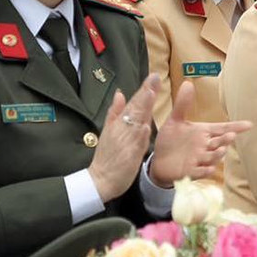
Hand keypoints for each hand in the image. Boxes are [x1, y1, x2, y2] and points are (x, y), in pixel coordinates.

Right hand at [88, 74, 161, 202]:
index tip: (152, 77)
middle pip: (137, 109)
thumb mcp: (107, 131)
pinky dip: (141, 133)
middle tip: (154, 79)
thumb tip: (120, 93)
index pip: (133, 103)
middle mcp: (123, 129)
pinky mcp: (131, 154)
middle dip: (146, 93)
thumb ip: (115, 112)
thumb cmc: (107, 155)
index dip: (143, 90)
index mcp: (118, 123)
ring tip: (151, 93)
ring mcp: (128, 141)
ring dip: (144, 108)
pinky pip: (138, 142)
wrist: (101, 179)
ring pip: (138, 122)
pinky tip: (145, 126)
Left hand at [149, 82, 251, 186]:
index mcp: (203, 132)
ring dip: (218, 154)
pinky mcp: (190, 172)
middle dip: (226, 139)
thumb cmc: (170, 140)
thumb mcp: (175, 120)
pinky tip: (210, 168)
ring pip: (212, 157)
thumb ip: (183, 104)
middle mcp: (204, 146)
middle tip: (231, 135)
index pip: (222, 128)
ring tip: (221, 149)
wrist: (158, 161)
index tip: (249, 124)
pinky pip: (200, 172)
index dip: (236, 127)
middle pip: (219, 142)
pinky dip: (205, 171)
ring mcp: (199, 159)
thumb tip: (188, 83)